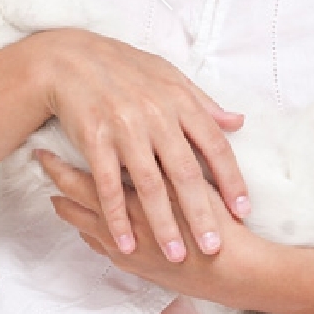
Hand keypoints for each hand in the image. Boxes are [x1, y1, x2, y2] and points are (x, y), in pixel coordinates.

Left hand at [37, 150, 259, 304]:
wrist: (233, 270)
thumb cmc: (219, 217)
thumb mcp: (195, 177)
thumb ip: (170, 151)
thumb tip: (146, 127)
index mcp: (135, 194)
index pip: (86, 175)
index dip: (62, 163)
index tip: (45, 148)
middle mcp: (122, 221)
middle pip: (78, 198)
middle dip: (58, 180)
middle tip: (40, 163)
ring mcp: (125, 246)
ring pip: (85, 223)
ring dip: (68, 207)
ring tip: (54, 194)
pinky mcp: (133, 265)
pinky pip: (100, 245)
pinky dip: (88, 231)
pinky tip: (84, 225)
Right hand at [40, 29, 249, 262]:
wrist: (70, 58)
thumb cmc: (122, 67)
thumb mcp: (167, 75)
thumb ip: (202, 102)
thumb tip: (237, 122)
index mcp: (178, 100)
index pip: (213, 145)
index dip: (230, 179)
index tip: (243, 210)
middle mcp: (155, 115)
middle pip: (185, 172)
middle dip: (201, 213)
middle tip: (213, 247)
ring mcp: (124, 129)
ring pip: (149, 185)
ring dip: (162, 223)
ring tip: (175, 255)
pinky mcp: (95, 140)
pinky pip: (109, 185)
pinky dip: (117, 216)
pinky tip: (126, 241)